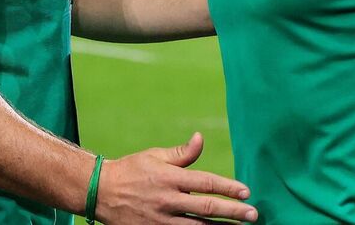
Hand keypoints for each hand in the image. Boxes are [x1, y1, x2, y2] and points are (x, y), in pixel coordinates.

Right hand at [94, 132, 257, 223]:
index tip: (247, 192)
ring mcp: (161, 219)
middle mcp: (167, 200)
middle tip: (254, 215)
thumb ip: (182, 153)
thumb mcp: (155, 156)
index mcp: (170, 178)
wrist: (101, 192)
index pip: (206, 183)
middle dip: (233, 212)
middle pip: (207, 208)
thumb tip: (201, 138)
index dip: (229, 188)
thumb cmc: (132, 170)